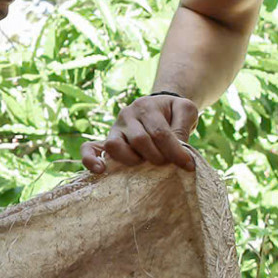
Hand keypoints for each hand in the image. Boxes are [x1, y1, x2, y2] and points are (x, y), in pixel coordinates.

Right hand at [81, 93, 199, 173]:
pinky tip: (100, 170)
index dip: (175, 152)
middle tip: (168, 164)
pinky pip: (89, 148)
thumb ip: (183, 126)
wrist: (159, 107)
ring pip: (115, 146)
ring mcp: (114, 129)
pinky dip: (90, 160)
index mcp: (146, 106)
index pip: (160, 133)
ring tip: (144, 164)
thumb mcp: (185, 111)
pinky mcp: (105, 141)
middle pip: (140, 141)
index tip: (188, 166)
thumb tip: (179, 150)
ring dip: (132, 160)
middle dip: (157, 157)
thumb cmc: (173, 112)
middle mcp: (126, 116)